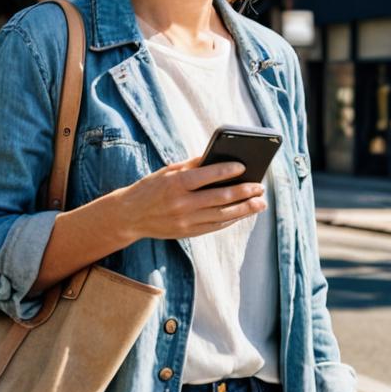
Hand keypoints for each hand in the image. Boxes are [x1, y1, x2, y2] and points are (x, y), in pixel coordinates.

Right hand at [120, 156, 266, 241]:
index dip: (227, 170)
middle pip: (220, 198)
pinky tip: (242, 213)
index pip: (206, 175)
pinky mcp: (188, 233)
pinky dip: (231, 220)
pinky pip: (215, 226)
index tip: (243, 166)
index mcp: (176, 184)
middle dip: (244, 192)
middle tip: (260, 187)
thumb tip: (219, 158)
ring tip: (259, 203)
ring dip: (244, 209)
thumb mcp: (168, 171)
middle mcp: (182, 204)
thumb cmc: (151, 187)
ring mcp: (185, 221)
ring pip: (222, 215)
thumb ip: (192, 165)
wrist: (130, 216)